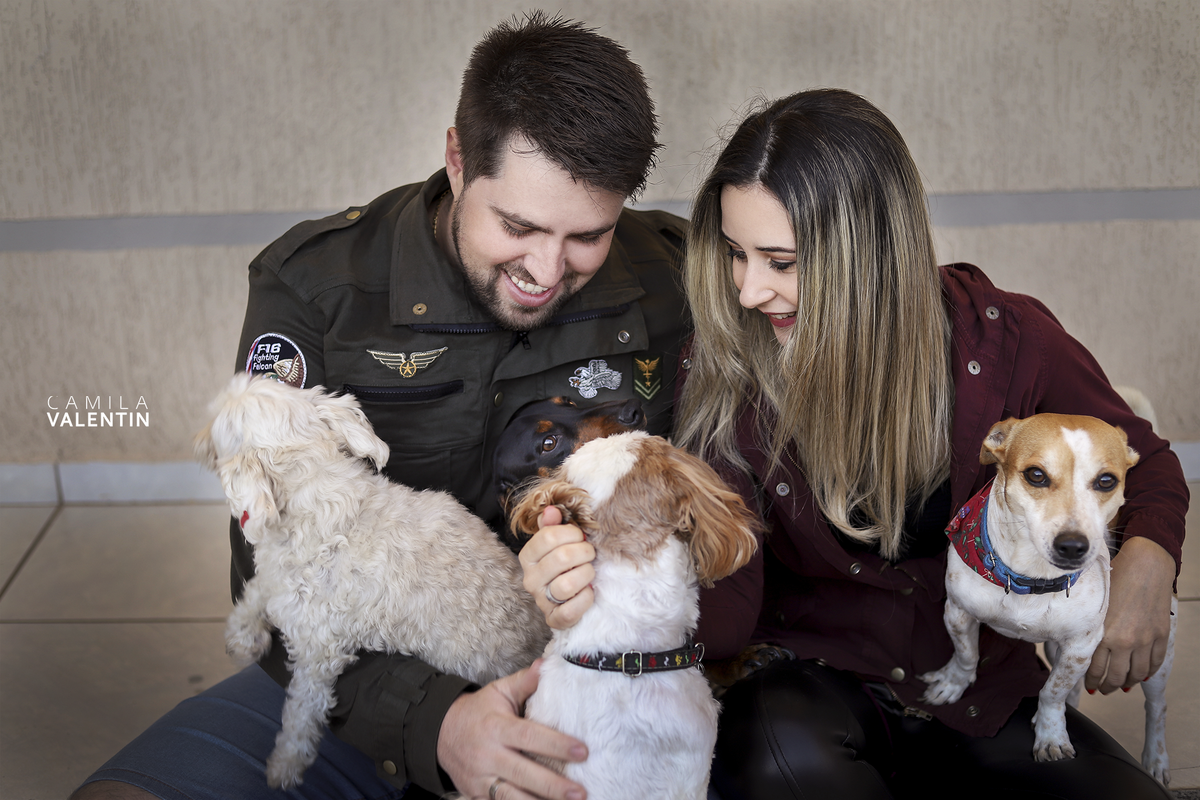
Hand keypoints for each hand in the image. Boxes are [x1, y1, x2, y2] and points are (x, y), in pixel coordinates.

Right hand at [438, 661, 586, 799]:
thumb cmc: (479, 711)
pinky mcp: (476, 795)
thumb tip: (545, 665)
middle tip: (580, 792)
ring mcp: (481, 779)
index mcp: (496, 727)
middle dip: (553, 785)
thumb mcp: (498, 692)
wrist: (440, 733)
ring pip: (511, 797)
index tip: (582, 751)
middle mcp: (488, 755)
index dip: (556, 744)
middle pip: (524, 773)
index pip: (529, 736)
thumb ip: (524, 682)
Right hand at [519, 505, 594, 628]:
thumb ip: (554, 526)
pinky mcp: (555, 619)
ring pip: (567, 585)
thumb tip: (552, 510)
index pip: (549, 535)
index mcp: (528, 556)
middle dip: (585, 553)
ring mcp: (541, 601)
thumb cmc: (564, 565)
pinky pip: (572, 609)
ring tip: (588, 572)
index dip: (572, 533)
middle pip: (562, 557)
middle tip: (589, 554)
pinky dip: (586, 598)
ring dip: (586, 575)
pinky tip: (588, 591)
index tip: (580, 537)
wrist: (565, 599)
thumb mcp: (557, 543)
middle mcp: (530, 579)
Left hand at [1085, 536, 1175, 693]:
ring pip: (1137, 674)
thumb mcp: (1095, 605)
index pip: (1095, 668)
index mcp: (1104, 633)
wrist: (1145, 566)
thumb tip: (1082, 643)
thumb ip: (1090, 627)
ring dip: (1128, 684)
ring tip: (1120, 686)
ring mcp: (1146, 640)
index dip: (1091, 680)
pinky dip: (1148, 673)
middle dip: (1107, 686)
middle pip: (1116, 676)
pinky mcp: (1161, 635)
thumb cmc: (1115, 579)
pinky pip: (1155, 663)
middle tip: (1102, 689)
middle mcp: (1125, 641)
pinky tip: (1141, 675)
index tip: (1088, 684)